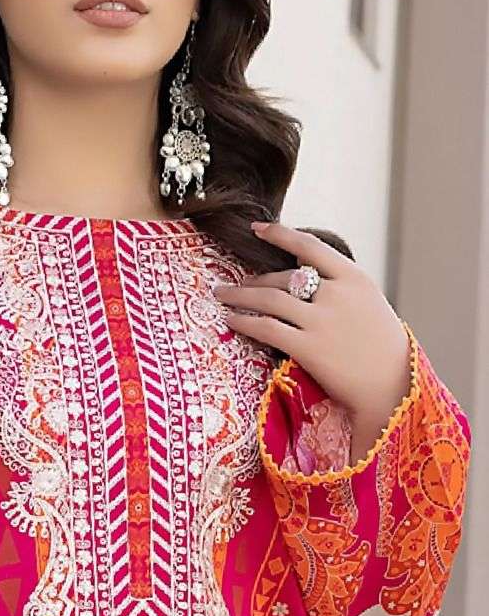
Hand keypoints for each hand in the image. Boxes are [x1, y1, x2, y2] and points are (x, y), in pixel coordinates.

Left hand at [211, 220, 412, 456]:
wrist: (394, 387)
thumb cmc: (383, 350)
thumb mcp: (369, 305)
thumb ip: (340, 288)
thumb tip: (306, 277)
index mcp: (354, 279)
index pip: (310, 246)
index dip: (280, 233)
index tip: (258, 228)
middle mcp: (337, 294)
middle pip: (284, 277)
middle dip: (254, 281)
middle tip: (234, 285)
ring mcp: (322, 320)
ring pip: (269, 299)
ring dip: (239, 296)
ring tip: (221, 295)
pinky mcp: (308, 348)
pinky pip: (266, 328)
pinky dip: (244, 321)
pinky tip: (230, 320)